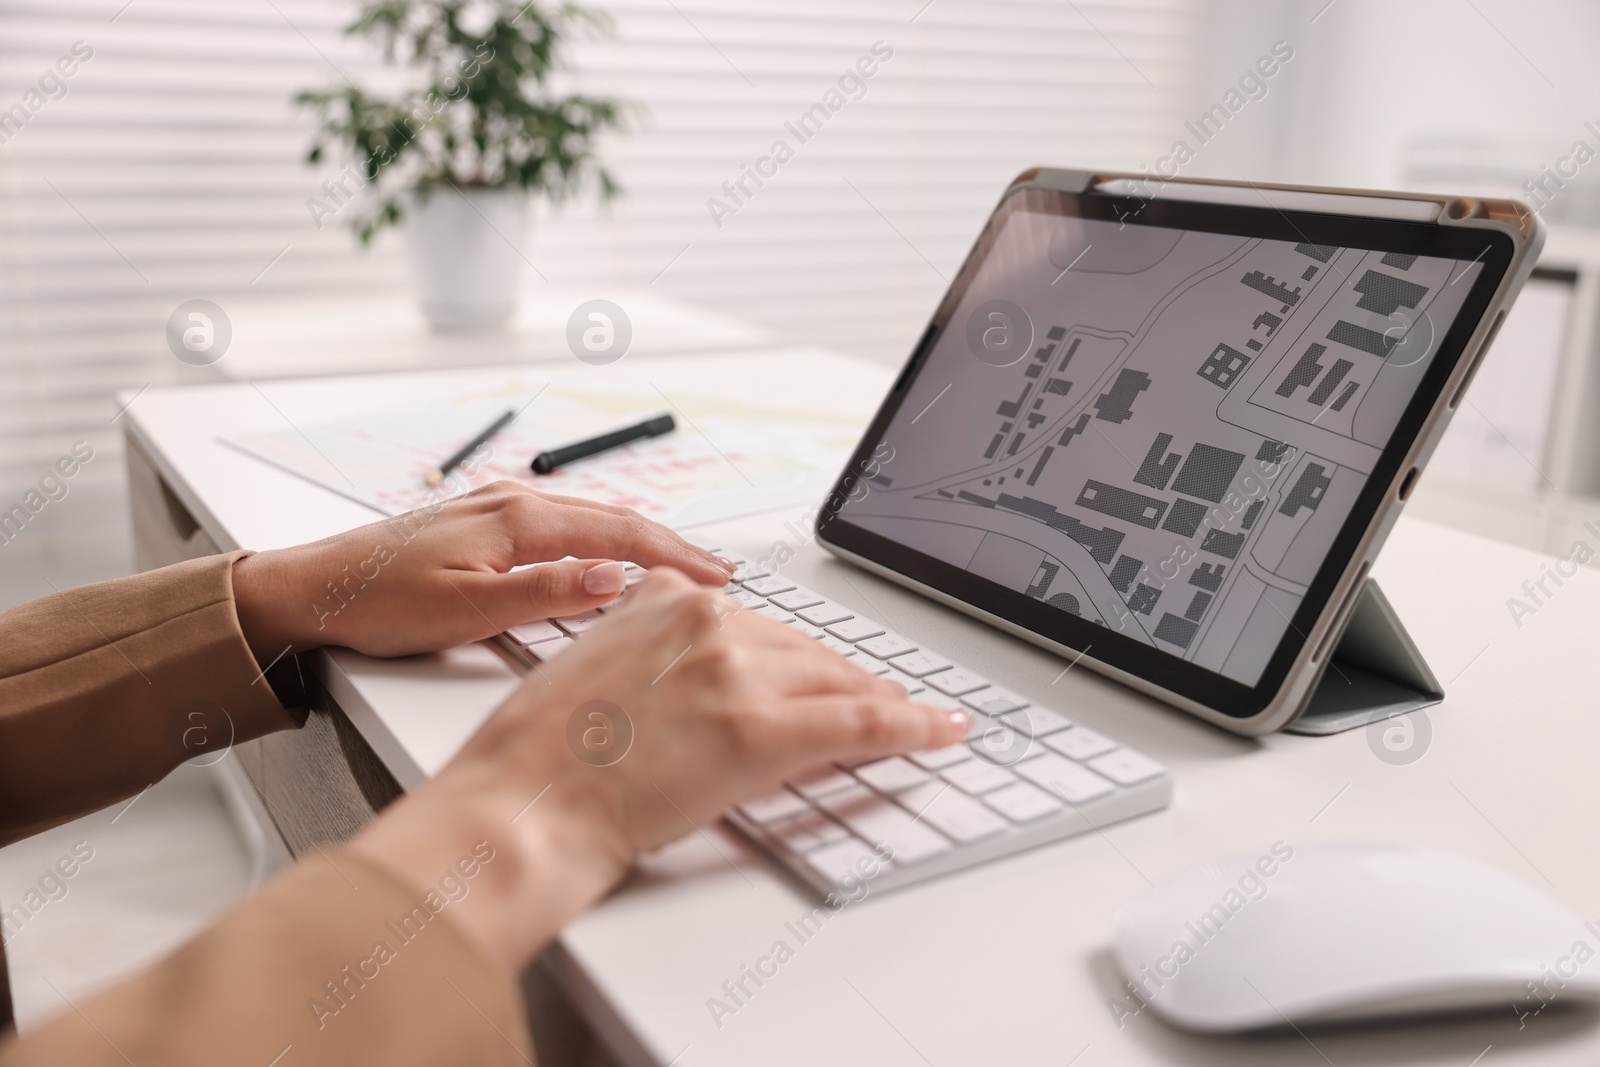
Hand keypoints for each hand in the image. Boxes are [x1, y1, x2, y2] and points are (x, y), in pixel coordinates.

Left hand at [230, 481, 733, 659]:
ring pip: (588, 517)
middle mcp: (511, 504)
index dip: (675, 557)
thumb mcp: (465, 612)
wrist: (307, 589)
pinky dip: (600, 536)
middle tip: (716, 574)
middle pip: (613, 518)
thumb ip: (545, 593)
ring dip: (638, 539)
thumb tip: (614, 577)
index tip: (717, 578)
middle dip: (669, 544)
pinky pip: (560, 522)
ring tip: (676, 565)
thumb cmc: (376, 604)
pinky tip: (604, 554)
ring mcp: (495, 507)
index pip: (620, 535)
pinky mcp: (479, 522)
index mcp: (517, 522)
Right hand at [348, 569, 968, 970]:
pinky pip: (861, 723)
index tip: (813, 669)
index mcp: (662, 597)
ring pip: (838, 683)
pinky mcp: (762, 730)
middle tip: (873, 703)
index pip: (756, 623)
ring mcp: (737, 672)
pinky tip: (943, 731)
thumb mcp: (592, 671)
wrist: (522, 804)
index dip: (792, 657)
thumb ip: (649, 656)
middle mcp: (707, 621)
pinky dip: (912, 727)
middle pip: (803, 652)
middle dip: (838, 682)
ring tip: (917, 719)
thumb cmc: (535, 753)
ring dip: (881, 703)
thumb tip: (690, 684)